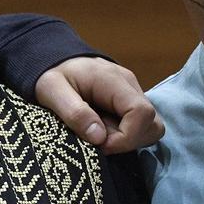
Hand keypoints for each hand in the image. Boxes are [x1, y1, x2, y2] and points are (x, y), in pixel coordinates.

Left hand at [34, 57, 163, 153]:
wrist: (53, 58)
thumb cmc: (51, 73)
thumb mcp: (51, 91)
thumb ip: (75, 112)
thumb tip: (99, 137)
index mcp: (114, 81)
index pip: (142, 113)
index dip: (126, 137)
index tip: (101, 145)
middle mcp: (130, 86)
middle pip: (153, 123)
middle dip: (129, 141)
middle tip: (100, 143)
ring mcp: (132, 95)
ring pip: (150, 127)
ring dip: (128, 140)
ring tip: (99, 136)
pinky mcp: (128, 104)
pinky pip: (139, 126)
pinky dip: (124, 136)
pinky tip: (101, 131)